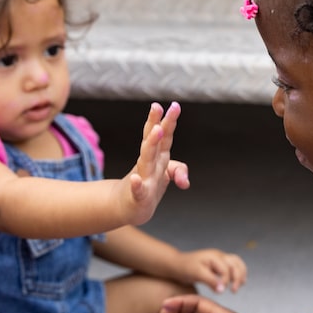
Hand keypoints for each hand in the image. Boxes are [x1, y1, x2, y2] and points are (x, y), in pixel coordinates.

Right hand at [126, 102, 188, 224]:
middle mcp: (149, 164)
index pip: (163, 136)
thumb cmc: (148, 186)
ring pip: (146, 159)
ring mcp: (142, 178)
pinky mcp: (137, 196)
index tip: (174, 105)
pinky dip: (136, 184)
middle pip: (153, 141)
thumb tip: (185, 181)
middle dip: (156, 123)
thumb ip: (179, 170)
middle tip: (158, 107)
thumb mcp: (166, 176)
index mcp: (157, 156)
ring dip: (151, 144)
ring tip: (157, 130)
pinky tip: (136, 179)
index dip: (168, 121)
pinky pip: (137, 190)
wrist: (127, 207)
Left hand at [173, 249, 247, 293]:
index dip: (225, 281)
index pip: (226, 269)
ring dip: (241, 273)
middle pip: (236, 263)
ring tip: (240, 285)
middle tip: (234, 290)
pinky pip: (233, 266)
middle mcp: (219, 255)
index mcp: (214, 257)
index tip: (222, 291)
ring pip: (237, 263)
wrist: (177, 264)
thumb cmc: (185, 268)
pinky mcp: (219, 263)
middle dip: (238, 277)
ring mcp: (220, 258)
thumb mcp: (197, 274)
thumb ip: (210, 281)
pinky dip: (237, 273)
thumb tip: (223, 290)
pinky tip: (237, 282)